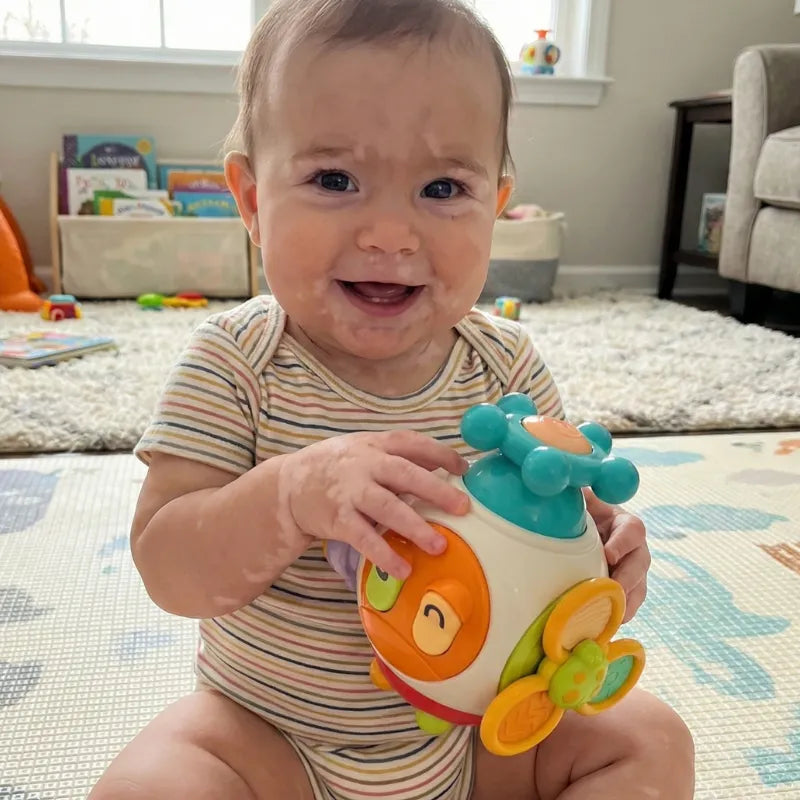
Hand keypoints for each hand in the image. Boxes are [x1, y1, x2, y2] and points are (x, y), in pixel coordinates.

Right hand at [283, 431, 469, 579]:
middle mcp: (363, 464)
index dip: (440, 453)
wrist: (288, 486)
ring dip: (415, 527)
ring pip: (387, 507)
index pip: (412, 442)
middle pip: (405, 474)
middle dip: (436, 490)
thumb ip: (398, 456)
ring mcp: (349, 492)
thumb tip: (443, 465)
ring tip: (439, 546)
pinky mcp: (337, 519)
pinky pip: (364, 538)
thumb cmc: (336, 467)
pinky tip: (403, 568)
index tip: (463, 468)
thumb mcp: (364, 450)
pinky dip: (384, 554)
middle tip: (463, 507)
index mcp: (374, 444)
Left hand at [583, 488, 649, 622]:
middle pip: (640, 565)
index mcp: (624, 523)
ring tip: (608, 615)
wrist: (581, 535)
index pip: (632, 531)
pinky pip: (628, 607)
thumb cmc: (582, 516)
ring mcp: (633, 573)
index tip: (607, 555)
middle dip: (626, 579)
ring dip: (624, 603)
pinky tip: (601, 625)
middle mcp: (634, 549)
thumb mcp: (582, 502)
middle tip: (610, 591)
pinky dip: (617, 617)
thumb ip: (578, 495)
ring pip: (638, 590)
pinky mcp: (626, 592)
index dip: (622, 543)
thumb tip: (563, 481)